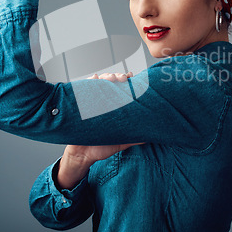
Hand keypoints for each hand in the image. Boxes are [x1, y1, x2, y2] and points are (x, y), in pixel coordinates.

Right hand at [57, 71, 141, 189]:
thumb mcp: (120, 142)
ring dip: (106, 76)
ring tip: (111, 78)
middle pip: (113, 82)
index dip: (129, 81)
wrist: (83, 154)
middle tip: (123, 79)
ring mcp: (93, 101)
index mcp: (116, 108)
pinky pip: (84, 87)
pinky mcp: (81, 103)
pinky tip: (94, 78)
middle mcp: (105, 102)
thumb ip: (134, 139)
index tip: (134, 78)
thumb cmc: (101, 147)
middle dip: (118, 76)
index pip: (124, 89)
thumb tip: (149, 138)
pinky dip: (89, 80)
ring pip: (100, 81)